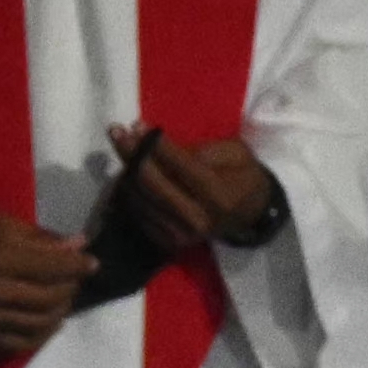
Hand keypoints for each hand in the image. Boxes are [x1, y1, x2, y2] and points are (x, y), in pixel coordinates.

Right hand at [0, 208, 95, 364]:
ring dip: (60, 311)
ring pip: (38, 323)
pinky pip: (18, 343)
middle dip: (71, 287)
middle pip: (50, 297)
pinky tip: (48, 323)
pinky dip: (40, 336)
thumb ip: (39, 238)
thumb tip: (77, 247)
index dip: (78, 265)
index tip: (92, 263)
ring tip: (64, 299)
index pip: (53, 266)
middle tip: (76, 278)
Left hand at [99, 123, 284, 263]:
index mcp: (218, 195)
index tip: (136, 124)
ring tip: (121, 144)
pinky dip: (130, 190)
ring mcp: (181, 234)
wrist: (250, 216)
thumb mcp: (237, 153)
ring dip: (125, 169)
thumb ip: (206, 149)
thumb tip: (164, 145)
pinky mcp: (169, 242)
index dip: (155, 143)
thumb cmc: (243, 176)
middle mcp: (197, 218)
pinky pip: (139, 212)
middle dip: (132, 153)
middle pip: (152, 183)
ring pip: (141, 198)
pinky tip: (127, 170)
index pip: (179, 165)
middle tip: (117, 131)